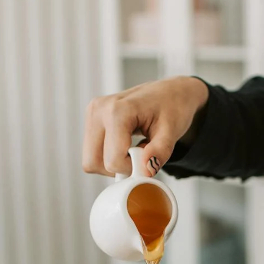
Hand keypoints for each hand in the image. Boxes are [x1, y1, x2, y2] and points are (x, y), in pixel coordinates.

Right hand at [82, 76, 208, 176]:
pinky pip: (92, 152)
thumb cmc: (172, 106)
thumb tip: (146, 171)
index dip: (132, 167)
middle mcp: (99, 110)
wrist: (171, 92)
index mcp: (117, 110)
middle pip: (93, 162)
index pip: (113, 159)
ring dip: (112, 163)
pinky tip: (124, 146)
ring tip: (132, 150)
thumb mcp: (172, 131)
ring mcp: (92, 114)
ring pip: (90, 160)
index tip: (148, 157)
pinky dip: (108, 156)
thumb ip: (160, 151)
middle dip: (117, 168)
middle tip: (138, 157)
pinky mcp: (91, 119)